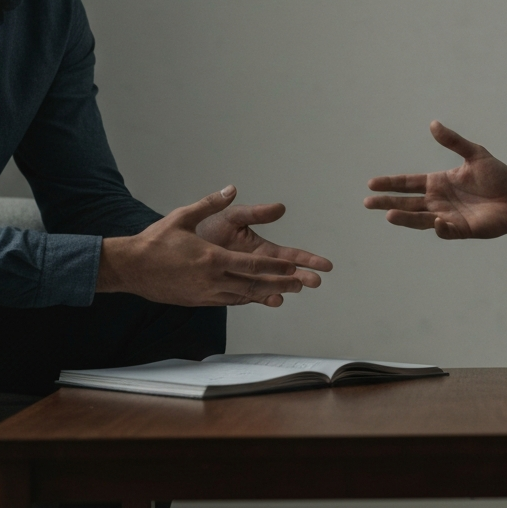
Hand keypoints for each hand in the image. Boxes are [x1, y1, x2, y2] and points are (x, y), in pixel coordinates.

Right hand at [97, 186, 325, 307]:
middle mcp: (213, 279)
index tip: (296, 267)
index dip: (277, 267)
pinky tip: (256, 297)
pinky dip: (245, 299)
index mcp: (212, 258)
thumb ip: (211, 203)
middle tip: (303, 284)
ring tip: (287, 294)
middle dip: (281, 283)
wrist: (131, 268)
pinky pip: (228, 301)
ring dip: (267, 293)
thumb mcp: (184, 216)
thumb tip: (231, 189)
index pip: (253, 265)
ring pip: (243, 296)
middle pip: (254, 283)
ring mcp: (206, 293)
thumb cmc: (156, 240)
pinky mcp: (198, 301)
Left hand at [196, 201, 332, 288]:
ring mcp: (244, 279)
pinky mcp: (231, 289)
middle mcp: (256, 266)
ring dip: (284, 288)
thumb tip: (280, 208)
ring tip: (297, 288)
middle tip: (316, 281)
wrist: (181, 247)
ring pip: (270, 287)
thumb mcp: (233, 216)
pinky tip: (273, 300)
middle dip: (301, 276)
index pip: (289, 255)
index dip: (307, 259)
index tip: (324, 265)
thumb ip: (255, 213)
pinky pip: (249, 296)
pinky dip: (262, 298)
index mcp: (261, 249)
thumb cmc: (209, 227)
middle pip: (284, 274)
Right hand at [364, 121, 506, 245]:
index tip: (372, 183)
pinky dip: (439, 227)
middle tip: (367, 202)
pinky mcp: (461, 230)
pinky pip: (445, 230)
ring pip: (420, 218)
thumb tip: (433, 124)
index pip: (409, 183)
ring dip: (404, 217)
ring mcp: (448, 216)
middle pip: (407, 202)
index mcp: (439, 182)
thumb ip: (454, 141)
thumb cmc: (498, 177)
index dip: (391, 183)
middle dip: (387, 202)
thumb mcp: (475, 154)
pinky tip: (435, 221)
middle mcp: (439, 201)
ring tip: (388, 214)